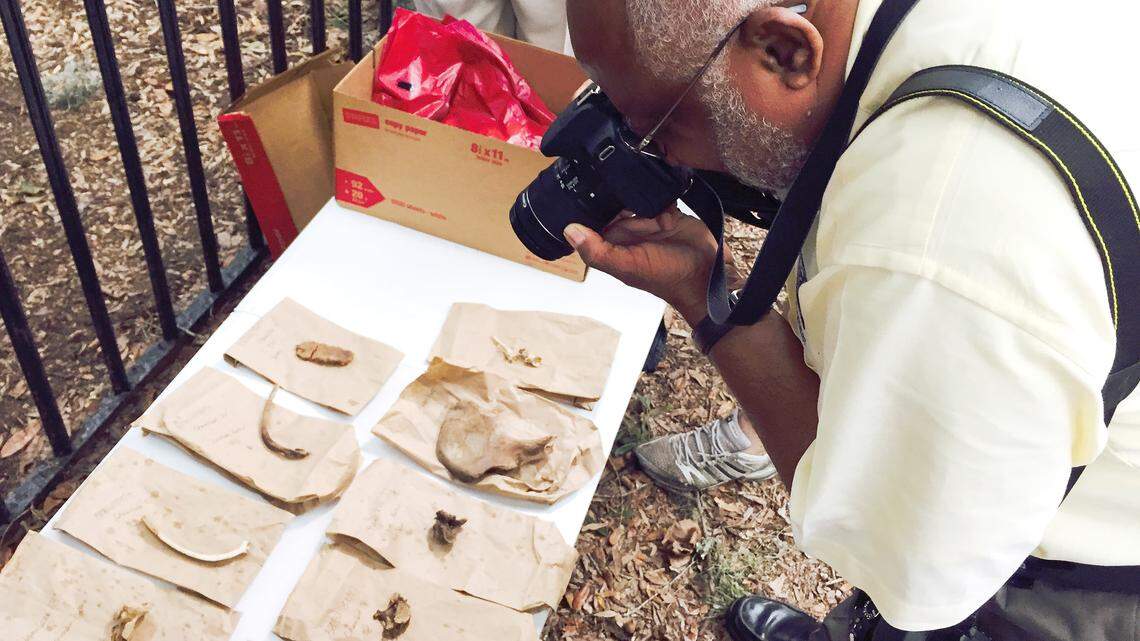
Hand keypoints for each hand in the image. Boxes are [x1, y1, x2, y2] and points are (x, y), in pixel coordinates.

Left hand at [563, 207, 715, 321]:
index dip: (599, 209)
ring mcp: (646, 220)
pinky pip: (659, 193)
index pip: (593, 215)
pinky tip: (671, 217)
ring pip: (637, 195)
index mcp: (610, 242)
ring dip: (649, 202)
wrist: (705, 272)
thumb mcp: (628, 266)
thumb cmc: (666, 277)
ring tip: (661, 224)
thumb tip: (570, 231)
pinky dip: (665, 199)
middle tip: (647, 223)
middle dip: (629, 204)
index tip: (611, 210)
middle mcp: (626, 230)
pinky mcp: (666, 211)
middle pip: (616, 200)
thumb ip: (598, 252)